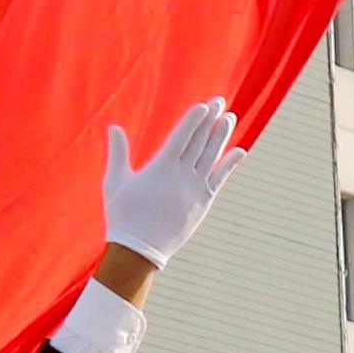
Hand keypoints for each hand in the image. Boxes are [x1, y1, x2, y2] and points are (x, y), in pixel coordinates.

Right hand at [101, 97, 246, 265]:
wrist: (139, 250)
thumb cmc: (123, 215)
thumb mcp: (115, 182)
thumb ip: (117, 153)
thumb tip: (113, 127)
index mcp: (160, 168)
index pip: (182, 136)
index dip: (195, 119)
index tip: (205, 105)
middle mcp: (182, 176)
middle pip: (200, 142)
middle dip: (211, 120)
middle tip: (220, 102)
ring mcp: (195, 190)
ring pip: (212, 157)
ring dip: (221, 136)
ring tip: (229, 118)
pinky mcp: (202, 203)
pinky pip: (219, 179)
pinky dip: (230, 164)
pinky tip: (240, 150)